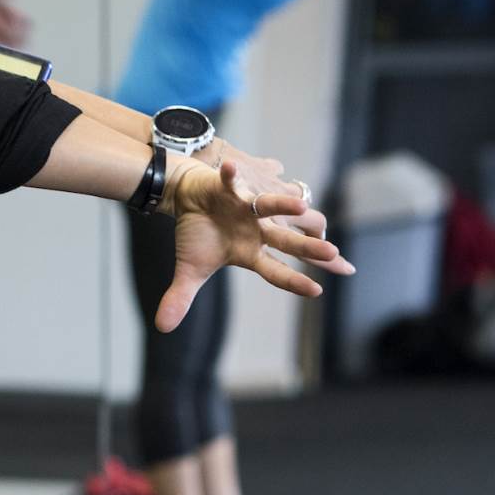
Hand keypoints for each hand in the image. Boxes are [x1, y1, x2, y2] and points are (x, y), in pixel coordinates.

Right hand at [157, 158, 346, 332]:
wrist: (190, 199)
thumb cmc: (198, 234)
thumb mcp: (190, 269)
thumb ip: (181, 297)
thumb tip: (162, 328)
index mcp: (250, 253)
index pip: (275, 271)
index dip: (293, 281)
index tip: (316, 290)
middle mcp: (256, 231)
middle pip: (286, 241)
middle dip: (307, 247)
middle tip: (331, 253)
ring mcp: (246, 208)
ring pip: (270, 207)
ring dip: (283, 206)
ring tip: (300, 207)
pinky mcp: (230, 187)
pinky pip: (231, 180)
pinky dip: (230, 174)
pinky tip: (230, 167)